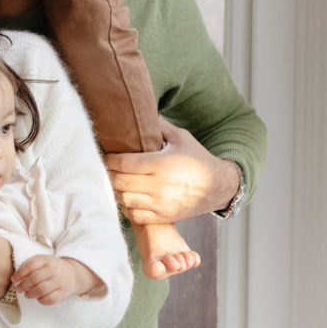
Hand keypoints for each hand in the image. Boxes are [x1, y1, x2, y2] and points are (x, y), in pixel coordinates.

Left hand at [11, 255, 100, 305]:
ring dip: (30, 294)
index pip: (30, 266)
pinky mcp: (63, 293)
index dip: (20, 273)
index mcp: (47, 260)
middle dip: (23, 285)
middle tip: (18, 289)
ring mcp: (59, 282)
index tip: (14, 279)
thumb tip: (15, 277)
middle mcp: (54, 270)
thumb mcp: (42, 260)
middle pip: (34, 279)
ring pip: (41, 290)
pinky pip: (50, 299)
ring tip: (26, 295)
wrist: (72, 274)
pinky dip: (41, 300)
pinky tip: (38, 298)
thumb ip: (28, 265)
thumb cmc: (51, 267)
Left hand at [105, 117, 240, 224]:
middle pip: (120, 182)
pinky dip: (126, 207)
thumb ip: (160, 126)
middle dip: (110, 174)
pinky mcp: (162, 217)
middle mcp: (159, 186)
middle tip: (109, 168)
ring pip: (124, 200)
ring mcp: (160, 203)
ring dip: (116, 191)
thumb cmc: (198, 158)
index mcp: (161, 164)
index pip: (124, 163)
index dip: (111, 159)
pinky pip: (135, 216)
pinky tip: (128, 197)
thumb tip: (141, 110)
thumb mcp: (181, 137)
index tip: (108, 155)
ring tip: (117, 182)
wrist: (218, 186)